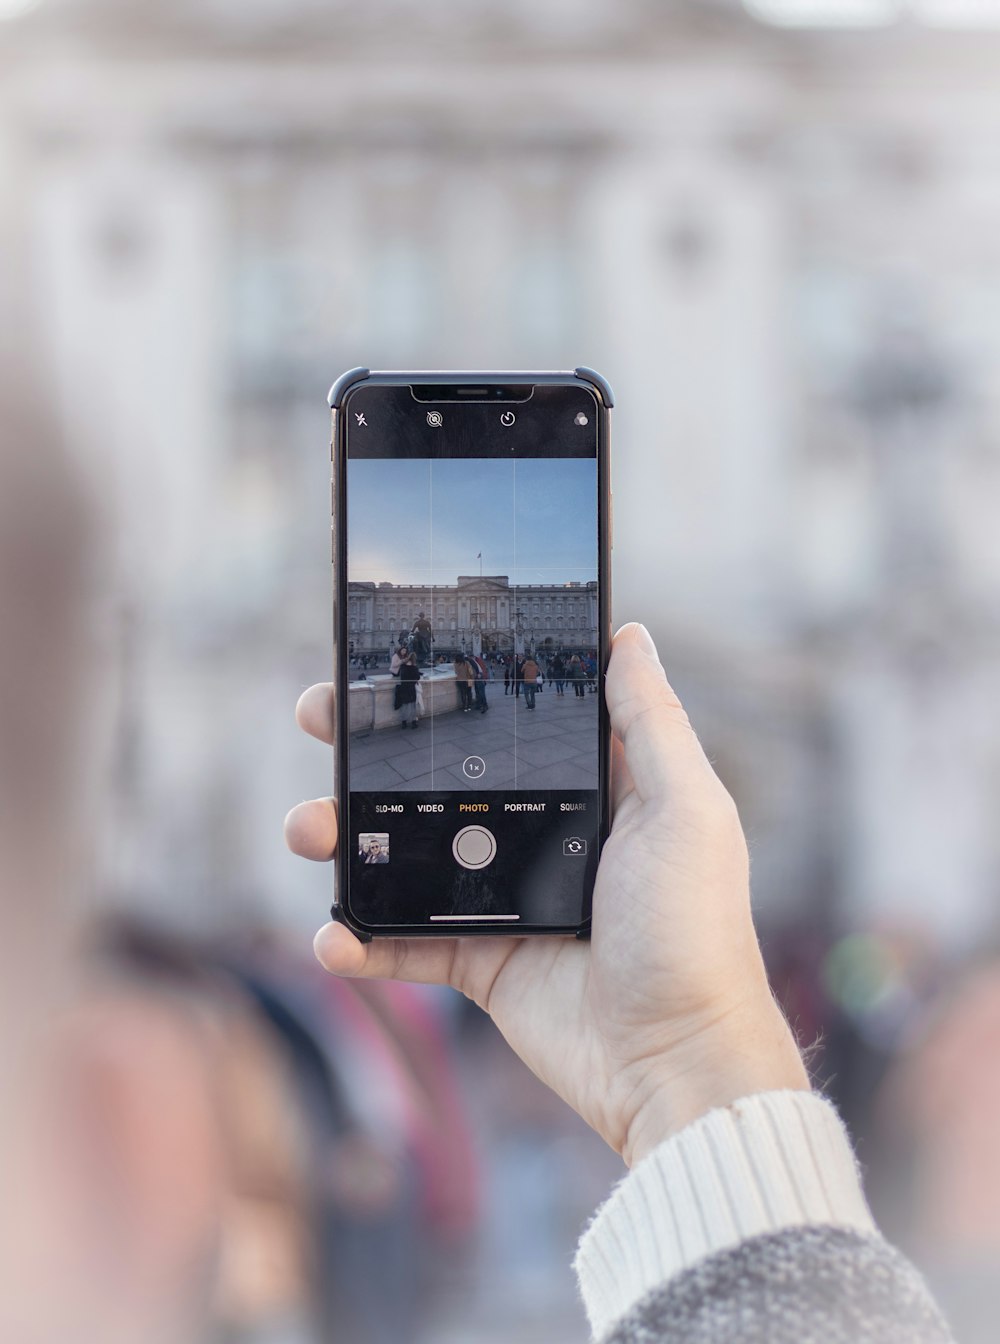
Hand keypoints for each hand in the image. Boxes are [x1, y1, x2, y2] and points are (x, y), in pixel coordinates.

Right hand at [286, 623, 808, 1165]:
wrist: (675, 1062)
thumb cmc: (694, 929)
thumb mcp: (686, 808)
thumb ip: (651, 721)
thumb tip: (630, 633)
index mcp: (589, 789)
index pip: (505, 722)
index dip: (449, 689)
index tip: (393, 659)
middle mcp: (538, 834)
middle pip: (437, 777)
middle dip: (369, 747)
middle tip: (319, 717)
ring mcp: (500, 898)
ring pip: (404, 854)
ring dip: (344, 838)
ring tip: (308, 830)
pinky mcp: (479, 960)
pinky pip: (403, 943)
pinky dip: (359, 941)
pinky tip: (331, 935)